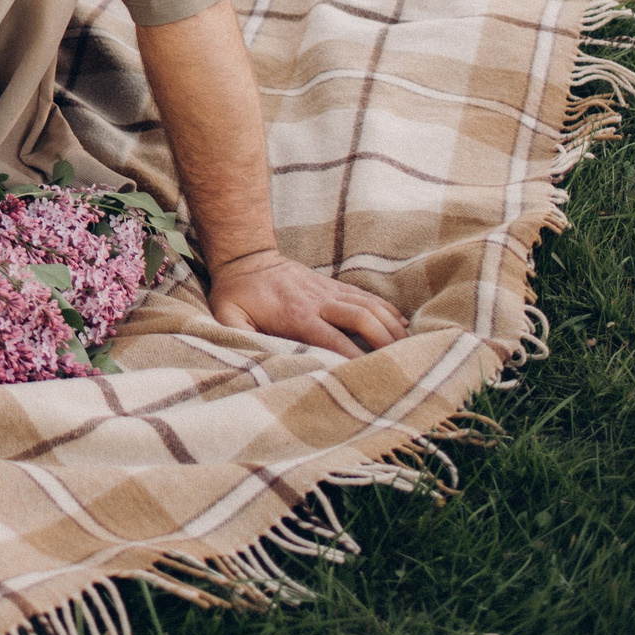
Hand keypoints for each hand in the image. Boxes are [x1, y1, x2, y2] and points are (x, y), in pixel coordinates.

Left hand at [207, 251, 407, 355]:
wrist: (245, 257)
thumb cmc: (236, 294)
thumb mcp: (227, 317)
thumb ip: (241, 339)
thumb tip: (256, 362)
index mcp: (296, 315)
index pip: (333, 340)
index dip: (353, 359)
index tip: (369, 378)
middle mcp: (318, 301)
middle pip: (362, 318)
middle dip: (384, 341)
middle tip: (400, 364)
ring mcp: (328, 290)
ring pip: (370, 305)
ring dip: (391, 326)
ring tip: (408, 349)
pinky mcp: (333, 285)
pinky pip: (367, 296)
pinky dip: (386, 310)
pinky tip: (401, 325)